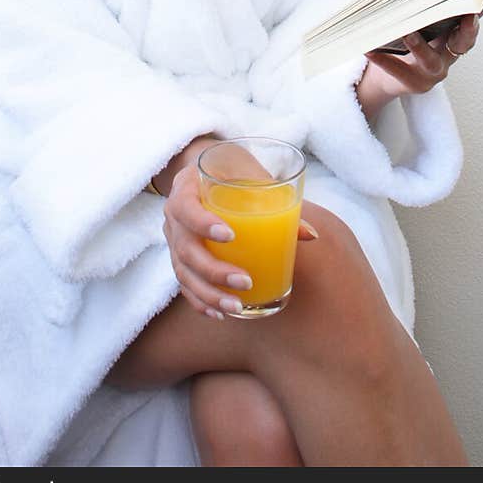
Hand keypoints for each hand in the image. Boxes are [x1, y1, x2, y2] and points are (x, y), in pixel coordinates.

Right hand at [161, 138, 316, 320]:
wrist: (206, 170)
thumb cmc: (231, 168)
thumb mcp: (249, 172)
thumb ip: (273, 197)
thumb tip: (310, 235)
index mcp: (185, 188)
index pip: (185, 207)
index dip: (203, 224)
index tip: (230, 235)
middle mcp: (173, 217)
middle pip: (185, 249)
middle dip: (214, 271)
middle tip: (245, 281)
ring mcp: (173, 240)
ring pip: (183, 272)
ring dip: (209, 293)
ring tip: (236, 306)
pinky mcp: (179, 258)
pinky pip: (184, 283)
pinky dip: (200, 300)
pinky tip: (221, 313)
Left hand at [359, 11, 481, 111]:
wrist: (389, 78)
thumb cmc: (407, 43)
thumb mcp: (424, 27)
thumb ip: (429, 9)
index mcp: (452, 38)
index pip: (470, 26)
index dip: (477, 16)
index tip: (478, 3)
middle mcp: (447, 56)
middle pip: (462, 43)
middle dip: (467, 30)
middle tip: (466, 15)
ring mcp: (431, 73)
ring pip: (429, 60)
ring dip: (420, 45)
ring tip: (407, 32)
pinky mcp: (413, 84)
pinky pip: (397, 70)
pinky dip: (382, 59)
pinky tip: (369, 48)